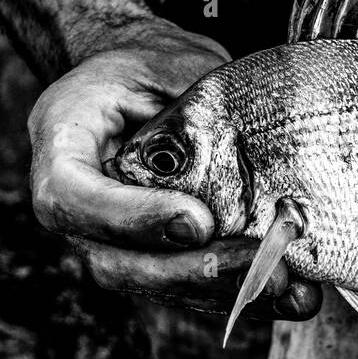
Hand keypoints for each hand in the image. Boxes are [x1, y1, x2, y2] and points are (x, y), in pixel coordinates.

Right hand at [27, 27, 321, 319]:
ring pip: (154, 287)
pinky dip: (241, 294)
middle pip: (114, 263)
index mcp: (63, 143)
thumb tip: (244, 153)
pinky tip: (294, 296)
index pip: (72, 198)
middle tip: (255, 259)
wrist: (150, 83)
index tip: (198, 222)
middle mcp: (75, 206)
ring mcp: (110, 241)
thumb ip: (189, 107)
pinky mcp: (151, 258)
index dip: (131, 220)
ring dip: (224, 294)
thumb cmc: (154, 63)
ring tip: (288, 287)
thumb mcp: (165, 61)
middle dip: (190, 272)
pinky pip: (188, 289)